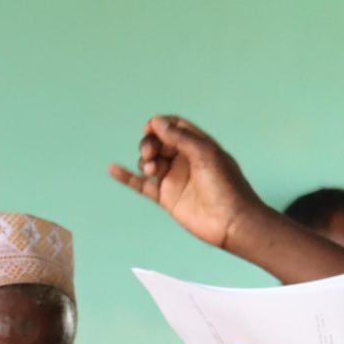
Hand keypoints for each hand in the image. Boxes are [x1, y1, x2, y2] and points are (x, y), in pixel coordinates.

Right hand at [107, 116, 262, 249]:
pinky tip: (113, 169)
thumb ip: (179, 137)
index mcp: (198, 145)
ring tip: (151, 170)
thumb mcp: (205, 154)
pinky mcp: (166, 197)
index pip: (175, 127)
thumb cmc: (226, 186)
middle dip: (149, 144)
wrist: (231, 222)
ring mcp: (174, 178)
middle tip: (150, 154)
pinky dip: (126, 177)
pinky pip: (141, 184)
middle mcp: (185, 160)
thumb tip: (155, 122)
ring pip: (150, 162)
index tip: (151, 128)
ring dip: (145, 161)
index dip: (161, 125)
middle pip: (158, 143)